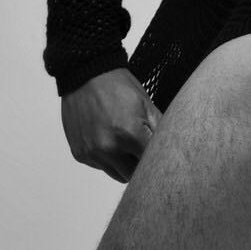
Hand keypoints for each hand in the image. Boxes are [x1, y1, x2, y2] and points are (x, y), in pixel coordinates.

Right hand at [61, 67, 162, 182]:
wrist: (86, 74)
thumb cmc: (117, 85)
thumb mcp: (146, 103)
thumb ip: (159, 129)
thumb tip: (170, 147)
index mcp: (129, 135)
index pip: (150, 163)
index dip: (157, 159)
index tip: (160, 155)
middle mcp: (108, 148)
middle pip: (133, 175)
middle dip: (141, 164)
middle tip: (143, 148)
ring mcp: (92, 153)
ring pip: (116, 174)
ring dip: (124, 164)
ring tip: (126, 142)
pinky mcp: (80, 154)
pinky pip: (100, 166)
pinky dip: (108, 158)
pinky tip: (109, 138)